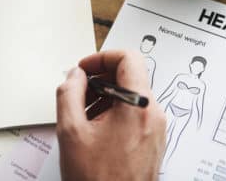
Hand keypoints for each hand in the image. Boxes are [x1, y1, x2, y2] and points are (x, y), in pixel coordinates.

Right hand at [56, 50, 165, 180]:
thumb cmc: (97, 180)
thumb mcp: (71, 131)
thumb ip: (69, 93)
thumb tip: (75, 75)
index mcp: (138, 106)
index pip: (129, 58)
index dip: (102, 57)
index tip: (84, 69)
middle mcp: (154, 114)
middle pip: (130, 76)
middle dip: (100, 79)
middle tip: (78, 92)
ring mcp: (157, 128)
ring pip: (131, 95)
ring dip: (106, 97)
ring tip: (84, 116)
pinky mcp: (154, 141)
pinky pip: (136, 113)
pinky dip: (115, 112)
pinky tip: (96, 130)